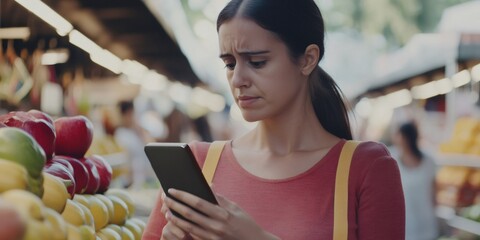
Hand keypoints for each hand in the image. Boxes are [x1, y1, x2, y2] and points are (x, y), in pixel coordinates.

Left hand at [162, 189, 278, 239]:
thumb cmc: (245, 223)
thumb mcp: (235, 208)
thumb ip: (220, 198)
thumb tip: (208, 185)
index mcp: (223, 214)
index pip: (198, 202)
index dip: (183, 195)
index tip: (173, 189)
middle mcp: (216, 227)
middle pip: (190, 214)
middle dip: (175, 205)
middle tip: (165, 198)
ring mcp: (213, 238)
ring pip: (188, 227)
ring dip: (176, 218)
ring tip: (167, 211)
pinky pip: (193, 236)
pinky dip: (183, 229)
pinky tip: (176, 223)